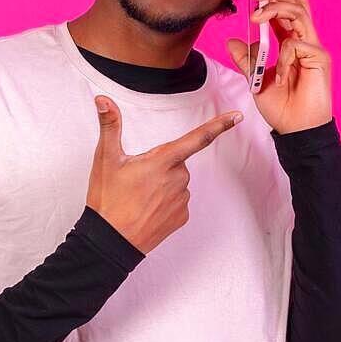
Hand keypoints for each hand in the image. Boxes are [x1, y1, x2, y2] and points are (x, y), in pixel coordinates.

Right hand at [86, 95, 243, 253]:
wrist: (111, 242)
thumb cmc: (108, 200)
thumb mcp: (105, 159)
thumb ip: (109, 125)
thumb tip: (102, 100)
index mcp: (163, 161)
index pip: (198, 138)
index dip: (219, 125)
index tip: (238, 116)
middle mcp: (178, 179)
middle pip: (177, 161)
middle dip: (161, 165)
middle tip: (136, 180)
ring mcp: (182, 200)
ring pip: (177, 181)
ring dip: (162, 184)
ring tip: (138, 197)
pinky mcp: (182, 217)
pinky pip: (178, 201)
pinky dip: (165, 202)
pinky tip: (147, 209)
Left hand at [226, 0, 332, 133]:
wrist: (296, 131)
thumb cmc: (281, 107)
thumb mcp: (254, 79)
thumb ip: (246, 59)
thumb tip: (231, 41)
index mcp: (289, 42)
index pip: (284, 8)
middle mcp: (303, 40)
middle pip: (297, 1)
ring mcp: (314, 48)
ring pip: (299, 12)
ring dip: (276, 8)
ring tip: (257, 15)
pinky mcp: (320, 58)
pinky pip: (297, 44)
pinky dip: (283, 55)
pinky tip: (280, 74)